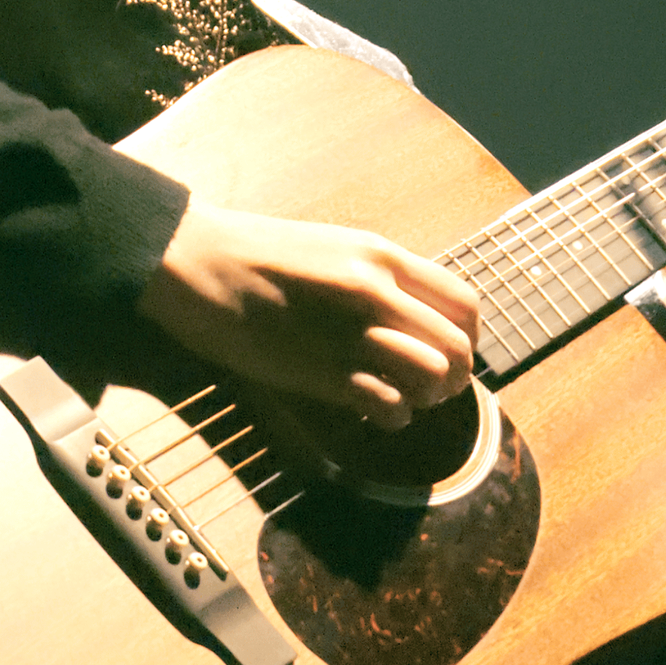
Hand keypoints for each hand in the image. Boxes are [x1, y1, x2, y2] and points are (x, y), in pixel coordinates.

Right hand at [138, 198, 480, 428]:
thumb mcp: (335, 246)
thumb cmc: (259, 255)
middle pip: (456, 347)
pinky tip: (375, 412)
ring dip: (426, 399)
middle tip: (430, 387)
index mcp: (383, 256)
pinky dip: (392, 418)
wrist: (197, 261)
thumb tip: (415, 312)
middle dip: (453, 376)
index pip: (464, 303)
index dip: (468, 337)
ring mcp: (351, 332)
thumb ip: (379, 275)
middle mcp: (377, 292)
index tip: (450, 351)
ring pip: (432, 378)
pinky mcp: (322, 371)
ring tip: (403, 398)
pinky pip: (389, 407)